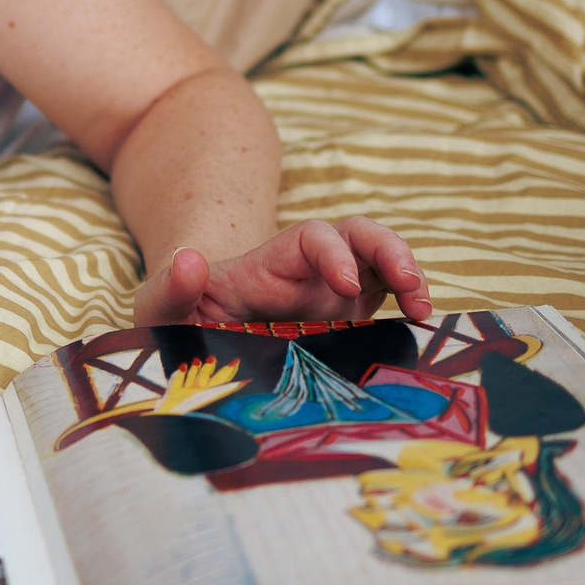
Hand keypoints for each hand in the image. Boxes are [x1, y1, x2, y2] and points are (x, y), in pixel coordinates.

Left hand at [134, 218, 431, 329]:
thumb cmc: (181, 320)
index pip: (312, 238)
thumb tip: (190, 259)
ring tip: (424, 309)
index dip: (333, 252)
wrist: (196, 346)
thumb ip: (169, 288)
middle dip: (390, 250)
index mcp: (271, 265)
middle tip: (411, 285)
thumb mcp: (161, 308)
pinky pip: (387, 305)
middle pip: (360, 238)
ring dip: (409, 275)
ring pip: (383, 266)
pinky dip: (408, 310)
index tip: (346, 282)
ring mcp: (335, 296)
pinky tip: (421, 331)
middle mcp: (311, 273)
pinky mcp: (349, 322)